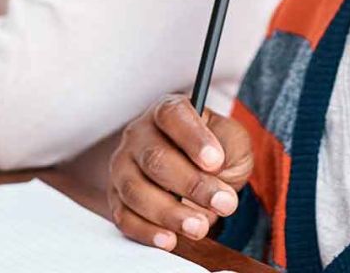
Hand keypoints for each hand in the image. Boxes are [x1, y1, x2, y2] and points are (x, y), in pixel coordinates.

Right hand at [107, 93, 252, 250]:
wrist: (198, 170)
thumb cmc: (214, 151)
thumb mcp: (231, 140)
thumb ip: (229, 149)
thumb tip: (216, 177)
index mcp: (167, 111)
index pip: (173, 115)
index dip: (193, 138)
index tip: (215, 162)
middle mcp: (139, 134)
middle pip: (155, 158)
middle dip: (191, 185)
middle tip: (224, 203)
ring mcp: (123, 165)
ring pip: (136, 190)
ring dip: (169, 213)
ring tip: (200, 227)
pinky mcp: (117, 196)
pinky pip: (124, 216)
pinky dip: (146, 231)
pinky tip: (169, 239)